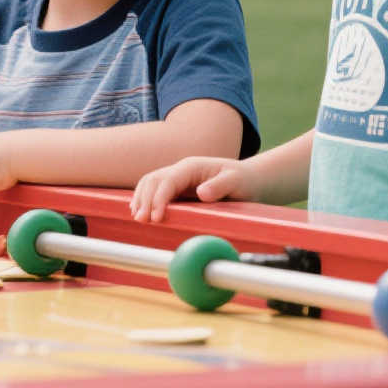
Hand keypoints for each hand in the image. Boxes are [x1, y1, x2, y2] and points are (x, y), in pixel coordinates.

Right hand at [130, 156, 258, 221]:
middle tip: (141, 220)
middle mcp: (180, 170)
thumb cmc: (244, 180)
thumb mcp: (237, 181)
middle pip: (153, 180)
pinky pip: (156, 190)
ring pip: (150, 183)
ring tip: (137, 217)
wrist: (249, 179)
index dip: (159, 198)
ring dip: (141, 199)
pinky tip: (140, 211)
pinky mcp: (178, 188)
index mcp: (191, 166)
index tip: (156, 217)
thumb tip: (201, 193)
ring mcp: (177, 178)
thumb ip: (220, 185)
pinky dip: (145, 199)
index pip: (168, 180)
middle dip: (144, 199)